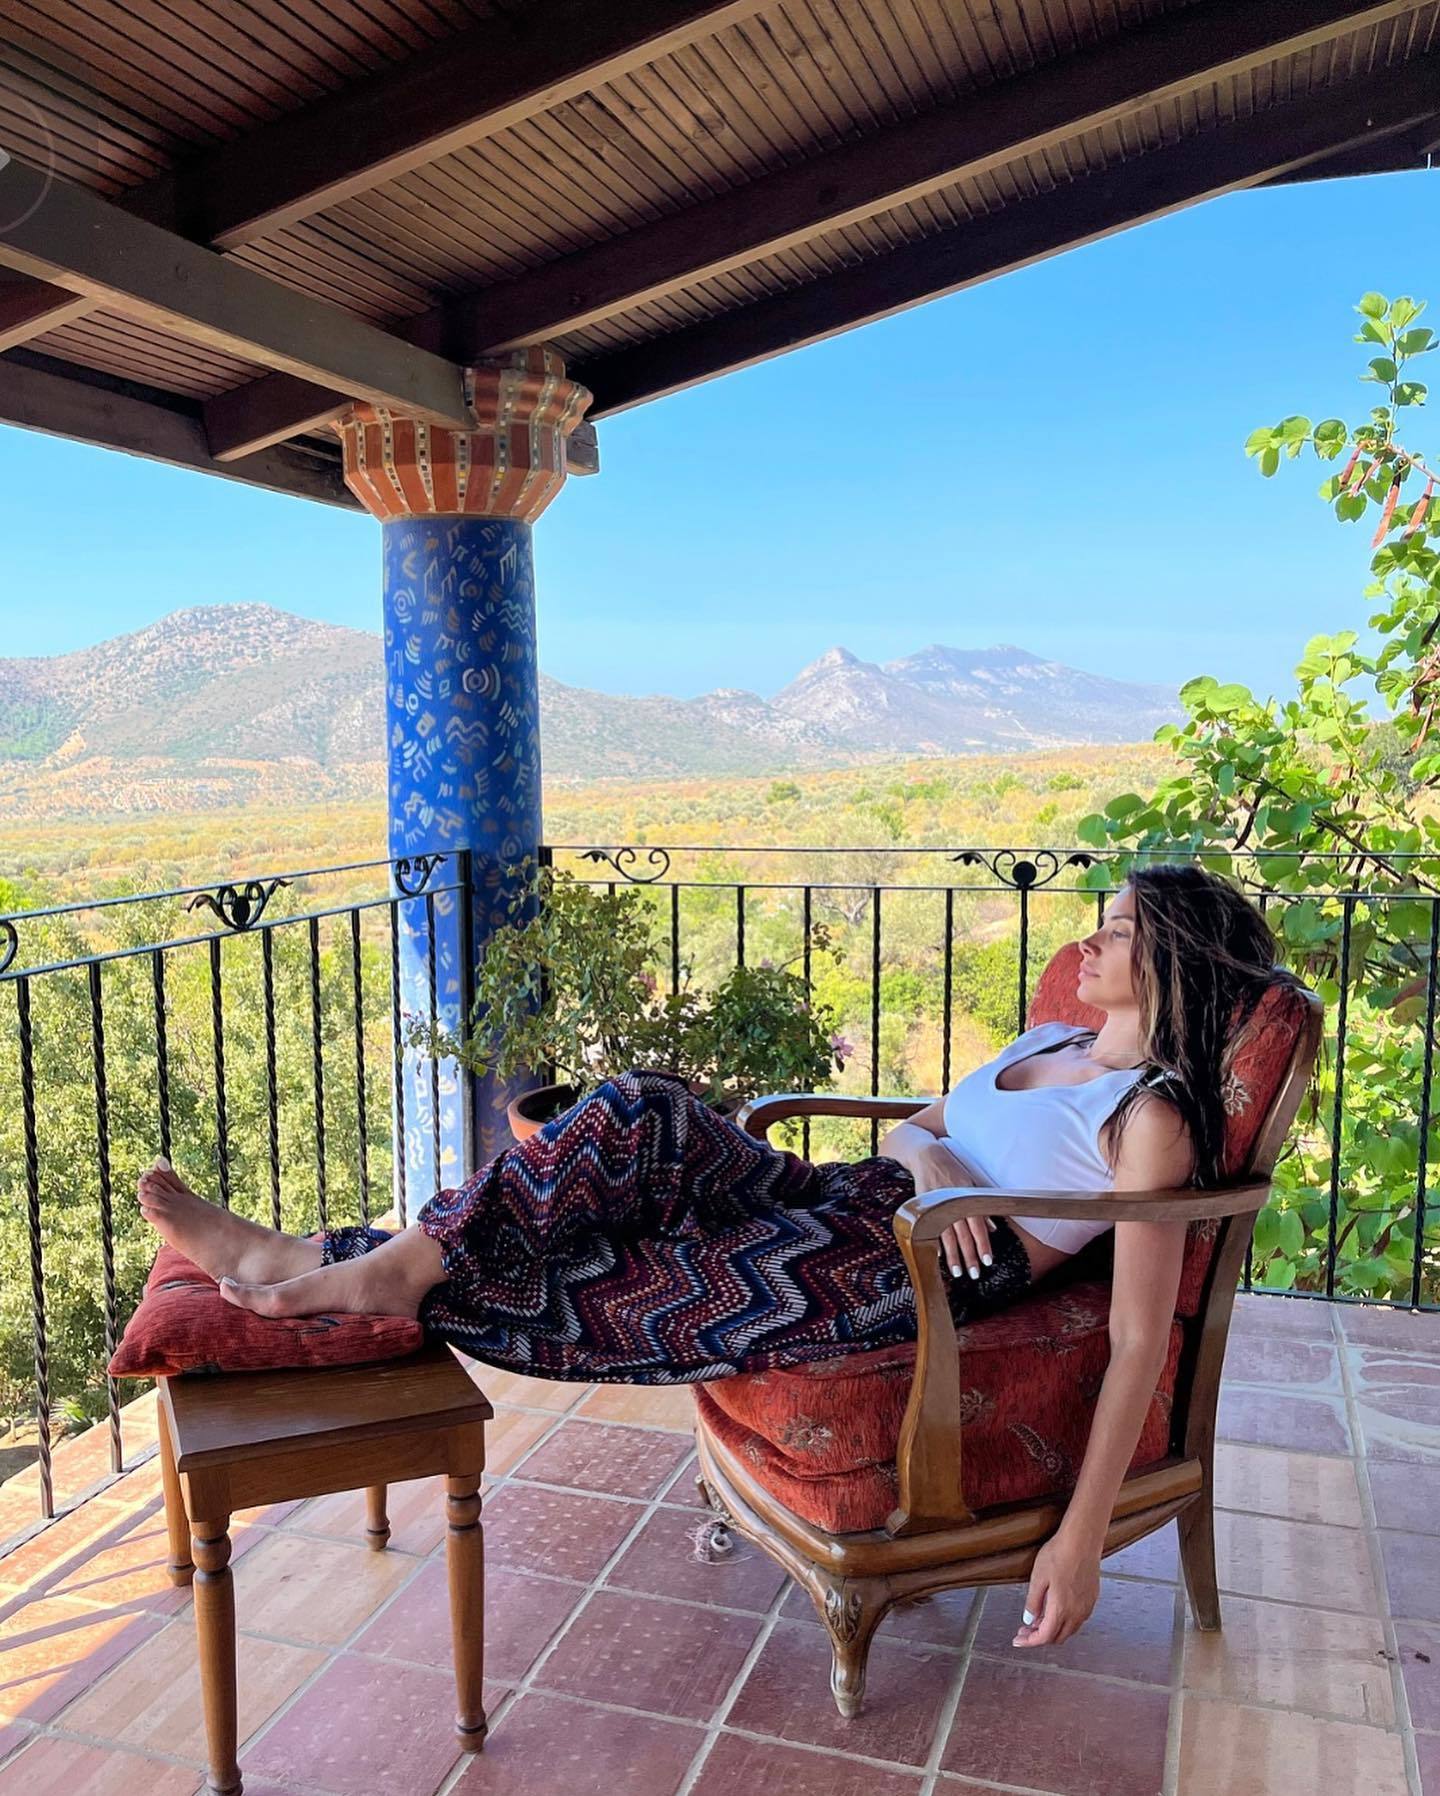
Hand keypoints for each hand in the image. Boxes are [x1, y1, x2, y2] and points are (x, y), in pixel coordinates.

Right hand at [913, 1145, 992, 1282]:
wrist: (927, 1156)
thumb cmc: (952, 1170)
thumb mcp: (970, 1185)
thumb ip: (980, 1206)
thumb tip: (993, 1228)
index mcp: (966, 1198)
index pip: (977, 1227)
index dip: (983, 1245)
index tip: (988, 1262)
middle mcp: (952, 1204)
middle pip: (963, 1236)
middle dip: (969, 1257)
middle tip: (974, 1275)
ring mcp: (936, 1206)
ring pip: (946, 1237)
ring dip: (953, 1256)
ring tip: (957, 1273)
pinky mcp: (923, 1207)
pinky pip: (929, 1229)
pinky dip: (935, 1243)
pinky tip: (939, 1256)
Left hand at [1012, 1534, 1100, 1648]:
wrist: (1082, 1539)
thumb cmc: (1060, 1554)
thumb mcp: (1038, 1577)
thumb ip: (1033, 1602)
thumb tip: (1028, 1620)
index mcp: (1061, 1609)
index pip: (1044, 1637)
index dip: (1030, 1641)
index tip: (1019, 1640)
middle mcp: (1077, 1612)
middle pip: (1057, 1637)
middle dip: (1040, 1637)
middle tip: (1025, 1629)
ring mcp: (1087, 1606)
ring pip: (1069, 1630)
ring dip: (1053, 1629)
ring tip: (1037, 1619)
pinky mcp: (1092, 1598)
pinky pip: (1078, 1619)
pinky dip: (1064, 1620)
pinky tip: (1055, 1608)